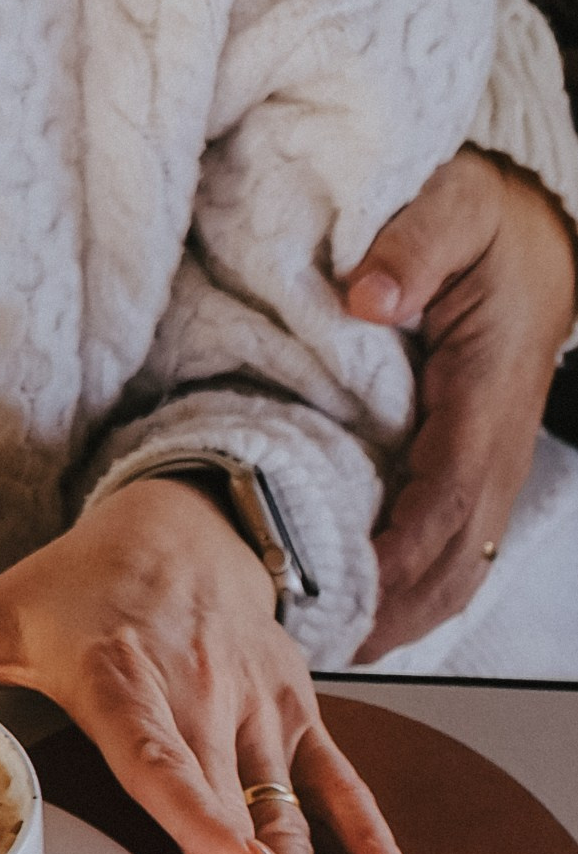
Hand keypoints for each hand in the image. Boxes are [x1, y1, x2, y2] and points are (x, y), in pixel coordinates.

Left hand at [0, 477, 432, 853]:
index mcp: (120, 674)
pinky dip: (376, 846)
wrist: (178, 519)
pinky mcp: (291, 710)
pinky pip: (339, 784)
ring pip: (289, 818)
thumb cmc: (76, 581)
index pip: (161, 754)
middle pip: (233, 816)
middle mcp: (198, 693)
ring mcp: (253, 705)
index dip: (202, 814)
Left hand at [343, 151, 575, 657]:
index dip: (395, 553)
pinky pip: (452, 544)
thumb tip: (367, 295)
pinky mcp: (473, 463)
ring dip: (401, 612)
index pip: (445, 497)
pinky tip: (360, 606)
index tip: (339, 588)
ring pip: (459, 565)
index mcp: (485, 393)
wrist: (539, 232)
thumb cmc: (485, 220)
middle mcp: (494, 444)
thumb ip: (411, 247)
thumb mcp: (451, 208)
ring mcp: (489, 462)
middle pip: (455, 557)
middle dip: (392, 610)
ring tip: (328, 644)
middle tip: (315, 646)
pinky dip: (412, 587)